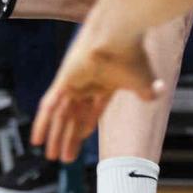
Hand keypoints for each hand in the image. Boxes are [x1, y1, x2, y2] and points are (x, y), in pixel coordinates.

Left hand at [33, 31, 160, 162]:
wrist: (119, 34)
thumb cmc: (132, 55)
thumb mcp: (142, 81)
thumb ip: (146, 91)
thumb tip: (156, 95)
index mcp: (104, 85)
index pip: (91, 112)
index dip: (85, 128)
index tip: (81, 141)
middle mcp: (86, 84)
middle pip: (73, 117)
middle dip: (68, 138)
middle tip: (64, 159)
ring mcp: (73, 82)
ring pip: (61, 116)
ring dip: (55, 137)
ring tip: (51, 156)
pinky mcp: (63, 81)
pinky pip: (49, 107)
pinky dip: (42, 124)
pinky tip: (36, 140)